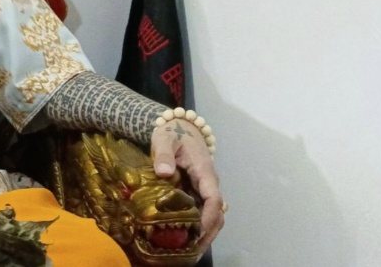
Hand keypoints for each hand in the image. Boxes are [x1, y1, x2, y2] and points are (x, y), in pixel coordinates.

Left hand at [151, 117, 223, 249]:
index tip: (199, 232)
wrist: (178, 128)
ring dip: (203, 233)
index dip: (209, 217)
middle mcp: (208, 183)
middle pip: (217, 213)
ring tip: (188, 251)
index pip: (214, 199)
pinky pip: (200, 211)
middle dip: (208, 233)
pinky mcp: (195, 192)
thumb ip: (163, 154)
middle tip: (193, 252)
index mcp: (204, 172)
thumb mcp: (164, 139)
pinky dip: (195, 226)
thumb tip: (164, 172)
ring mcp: (203, 189)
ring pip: (210, 215)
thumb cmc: (172, 133)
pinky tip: (182, 238)